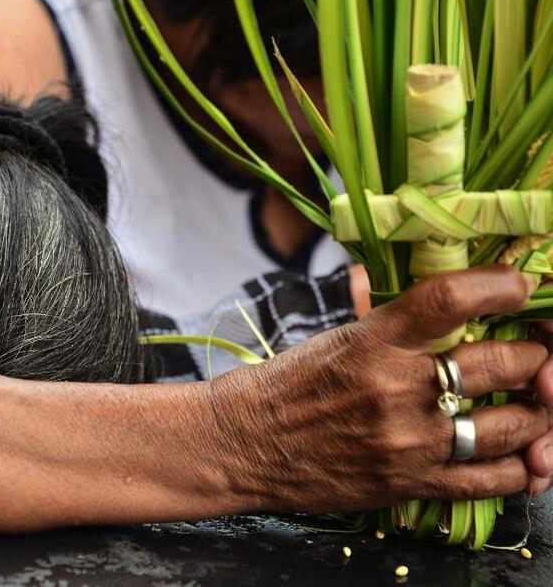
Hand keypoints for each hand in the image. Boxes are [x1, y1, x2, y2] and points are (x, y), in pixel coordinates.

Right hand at [211, 265, 550, 512]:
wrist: (245, 443)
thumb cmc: (286, 385)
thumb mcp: (334, 336)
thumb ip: (385, 312)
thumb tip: (420, 284)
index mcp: (373, 341)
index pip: (453, 298)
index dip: (502, 286)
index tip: (521, 285)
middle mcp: (397, 389)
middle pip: (504, 363)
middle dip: (534, 354)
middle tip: (532, 351)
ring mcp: (409, 441)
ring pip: (513, 425)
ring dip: (536, 409)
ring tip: (532, 401)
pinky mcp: (411, 484)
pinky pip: (494, 481)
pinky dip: (522, 466)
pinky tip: (523, 452)